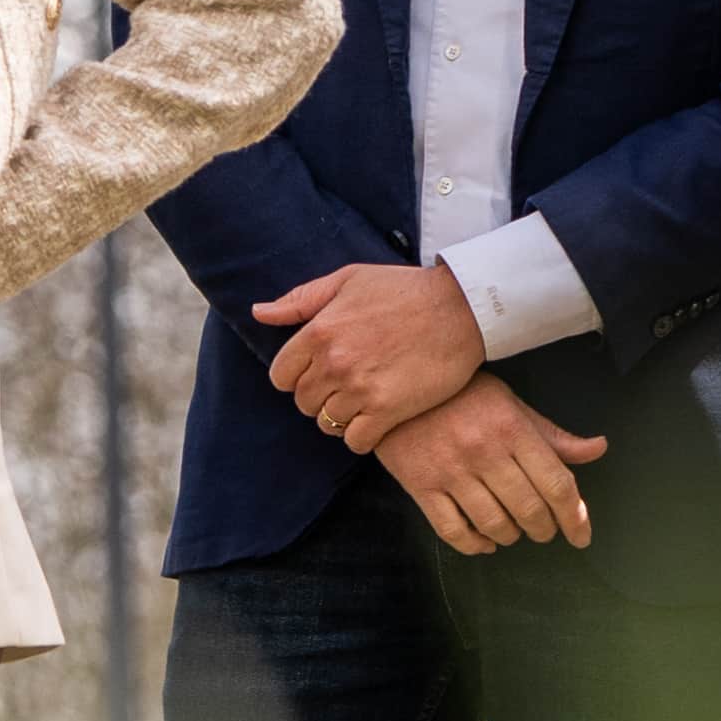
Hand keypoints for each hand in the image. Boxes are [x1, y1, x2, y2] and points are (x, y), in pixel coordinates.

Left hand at [257, 259, 484, 449]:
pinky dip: (360, 436)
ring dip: (340, 417)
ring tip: (361, 402)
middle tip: (344, 386)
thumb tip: (259, 312)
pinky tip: (374, 421)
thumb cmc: (404, 290)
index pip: (281, 375)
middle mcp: (334, 363)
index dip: (295, 377)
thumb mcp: (348, 280)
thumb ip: (300, 299)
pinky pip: (355, 440)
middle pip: (303, 402)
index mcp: (319, 332)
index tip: (316, 373)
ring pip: (326, 423)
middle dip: (318, 397)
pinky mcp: (388, 410)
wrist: (461, 308)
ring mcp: (360, 389)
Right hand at [374, 373, 601, 555]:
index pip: (557, 484)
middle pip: (529, 510)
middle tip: (544, 530)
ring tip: (514, 531)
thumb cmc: (462, 395)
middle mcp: (484, 451)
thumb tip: (598, 449)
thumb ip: (553, 436)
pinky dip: (474, 545)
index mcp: (512, 428)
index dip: (575, 517)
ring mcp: (450, 471)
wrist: (398, 385)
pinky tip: (484, 541)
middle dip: (544, 529)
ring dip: (511, 536)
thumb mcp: (512, 405)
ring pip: (494, 525)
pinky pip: (453, 531)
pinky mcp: (421, 485)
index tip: (581, 535)